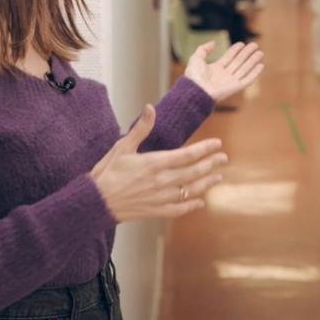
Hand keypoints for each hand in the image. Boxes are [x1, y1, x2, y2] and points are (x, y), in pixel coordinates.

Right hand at [90, 105, 227, 220]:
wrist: (95, 201)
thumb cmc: (107, 172)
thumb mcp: (122, 146)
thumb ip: (141, 128)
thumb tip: (150, 108)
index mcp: (155, 163)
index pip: (188, 155)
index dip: (205, 149)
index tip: (217, 144)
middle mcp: (162, 181)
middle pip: (194, 172)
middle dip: (211, 164)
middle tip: (224, 158)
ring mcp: (160, 197)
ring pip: (190, 190)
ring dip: (206, 183)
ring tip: (218, 177)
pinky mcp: (155, 211)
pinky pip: (179, 209)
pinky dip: (191, 205)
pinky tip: (200, 202)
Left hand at [185, 41, 263, 101]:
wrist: (197, 92)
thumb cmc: (194, 77)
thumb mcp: (196, 58)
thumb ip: (204, 49)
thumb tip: (214, 43)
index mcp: (215, 69)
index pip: (228, 57)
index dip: (235, 50)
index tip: (242, 43)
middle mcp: (224, 75)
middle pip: (239, 62)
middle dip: (247, 53)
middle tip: (255, 45)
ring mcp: (230, 81)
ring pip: (245, 68)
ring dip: (253, 61)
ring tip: (260, 52)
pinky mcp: (236, 87)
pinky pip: (248, 79)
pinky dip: (255, 73)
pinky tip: (261, 65)